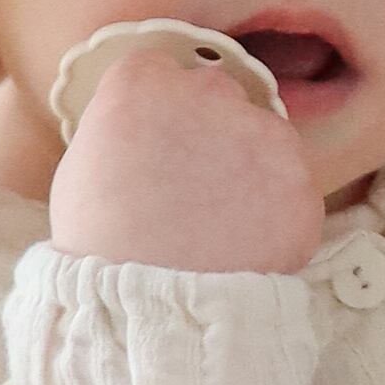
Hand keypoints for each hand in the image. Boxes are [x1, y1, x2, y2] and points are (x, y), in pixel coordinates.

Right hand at [49, 39, 326, 275]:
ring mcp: (262, 135)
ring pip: (263, 138)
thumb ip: (123, 127)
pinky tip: (245, 242)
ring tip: (219, 222)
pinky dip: (276, 212)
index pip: (161, 72)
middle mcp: (209, 91)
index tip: (158, 142)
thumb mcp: (82, 168)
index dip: (160, 110)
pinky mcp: (301, 183)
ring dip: (249, 168)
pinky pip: (292, 189)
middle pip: (217, 95)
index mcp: (144, 81)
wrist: (150, 312)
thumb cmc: (100, 246)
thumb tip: (147, 126)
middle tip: (193, 186)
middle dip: (209, 131)